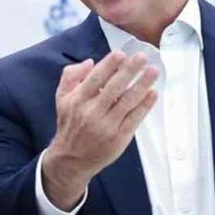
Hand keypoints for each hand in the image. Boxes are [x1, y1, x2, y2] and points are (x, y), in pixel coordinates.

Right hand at [42, 51, 159, 210]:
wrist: (71, 160)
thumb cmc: (70, 125)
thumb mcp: (62, 99)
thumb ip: (70, 76)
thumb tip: (90, 62)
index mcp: (77, 101)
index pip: (95, 79)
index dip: (109, 66)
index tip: (121, 54)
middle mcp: (92, 113)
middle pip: (114, 88)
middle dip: (129, 71)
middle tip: (142, 57)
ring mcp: (107, 126)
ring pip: (127, 102)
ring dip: (142, 85)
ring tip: (153, 71)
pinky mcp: (119, 138)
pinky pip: (134, 118)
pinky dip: (145, 105)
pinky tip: (153, 93)